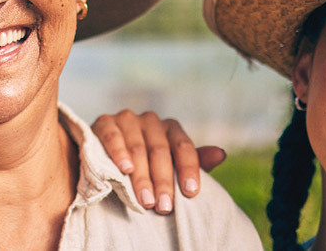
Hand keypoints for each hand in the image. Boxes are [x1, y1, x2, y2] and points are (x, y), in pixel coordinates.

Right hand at [91, 110, 224, 213]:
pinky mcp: (105, 121)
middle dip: (163, 181)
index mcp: (170, 128)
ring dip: (141, 176)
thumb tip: (221, 154)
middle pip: (160, 151)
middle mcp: (151, 120)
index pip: (184, 147)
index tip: (191, 193)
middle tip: (164, 207)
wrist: (104, 154)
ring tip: (145, 200)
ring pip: (138, 148)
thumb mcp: (170, 164)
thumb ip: (195, 161)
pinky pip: (113, 137)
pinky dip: (119, 153)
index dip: (188, 170)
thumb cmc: (145, 163)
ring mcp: (127, 119)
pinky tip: (124, 170)